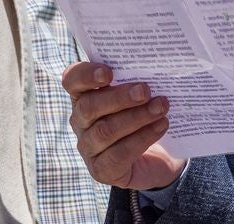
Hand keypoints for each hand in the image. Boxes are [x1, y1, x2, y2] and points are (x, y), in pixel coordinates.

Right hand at [63, 62, 186, 189]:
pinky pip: (118, 154)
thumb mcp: (141, 94)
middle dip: (119, 97)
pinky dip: (142, 138)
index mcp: (85, 95)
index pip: (72, 80)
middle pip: (88, 107)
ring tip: (161, 107)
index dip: (85, 75)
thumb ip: (139, 78)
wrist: (159, 157)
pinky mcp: (101, 170)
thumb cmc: (146, 115)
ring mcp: (88, 148)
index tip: (108, 72)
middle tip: (145, 90)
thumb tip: (156, 63)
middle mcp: (81, 121)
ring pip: (104, 131)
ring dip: (136, 117)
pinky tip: (161, 126)